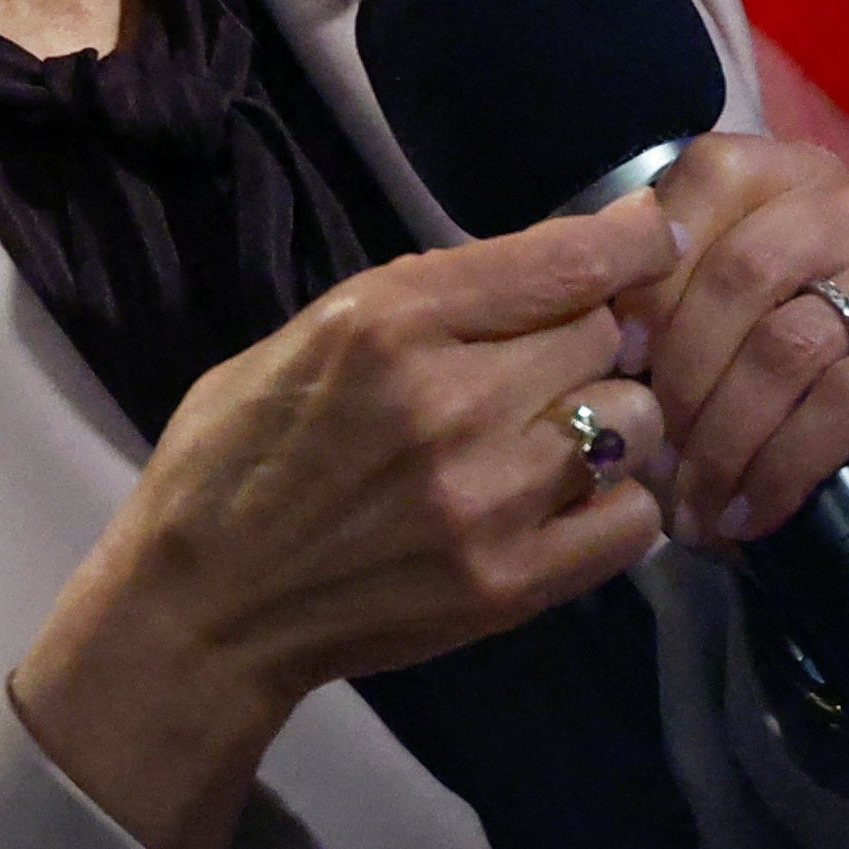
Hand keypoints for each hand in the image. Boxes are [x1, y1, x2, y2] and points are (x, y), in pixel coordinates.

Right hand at [12, 197, 670, 848]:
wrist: (200, 613)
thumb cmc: (228, 464)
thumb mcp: (295, 344)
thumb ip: (410, 304)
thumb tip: (523, 274)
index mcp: (383, 325)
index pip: (566, 260)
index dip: (630, 238)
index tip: (647, 235)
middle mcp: (451, 402)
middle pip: (607, 333)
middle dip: (586, 336)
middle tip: (544, 363)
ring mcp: (490, 498)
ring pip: (634, 419)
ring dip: (606, 419)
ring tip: (550, 439)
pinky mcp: (514, 581)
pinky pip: (635, 518)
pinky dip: (614, 503)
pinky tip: (564, 503)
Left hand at [630, 134, 848, 562]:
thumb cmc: (778, 407)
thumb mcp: (701, 343)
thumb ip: (653, 298)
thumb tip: (595, 313)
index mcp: (796, 174)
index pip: (709, 180)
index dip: (651, 273)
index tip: (614, 360)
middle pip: (745, 268)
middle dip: (683, 374)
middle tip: (648, 458)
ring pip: (793, 341)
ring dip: (727, 437)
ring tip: (693, 504)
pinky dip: (787, 464)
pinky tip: (751, 513)